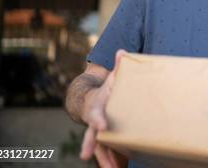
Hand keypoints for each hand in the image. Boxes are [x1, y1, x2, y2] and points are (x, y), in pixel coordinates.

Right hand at [80, 50, 127, 167]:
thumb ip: (119, 66)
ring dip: (105, 160)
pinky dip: (115, 162)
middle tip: (85, 155)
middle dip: (90, 145)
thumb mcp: (114, 77)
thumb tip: (122, 51)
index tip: (102, 126)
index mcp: (98, 107)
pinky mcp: (107, 141)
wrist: (94, 101)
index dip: (97, 120)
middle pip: (90, 136)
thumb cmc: (108, 89)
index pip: (96, 114)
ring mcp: (99, 134)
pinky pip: (110, 153)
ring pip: (100, 149)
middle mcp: (95, 122)